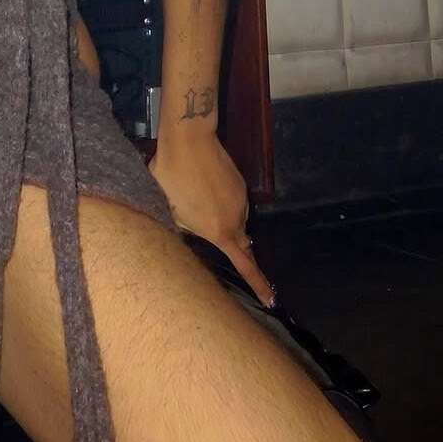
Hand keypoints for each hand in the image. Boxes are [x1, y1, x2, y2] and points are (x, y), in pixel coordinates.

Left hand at [148, 132, 274, 306]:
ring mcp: (240, 200)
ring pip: (235, 219)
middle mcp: (236, 219)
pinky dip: (222, 201)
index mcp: (219, 231)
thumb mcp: (171, 209)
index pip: (244, 263)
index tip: (271, 300)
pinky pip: (233, 201)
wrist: (189, 141)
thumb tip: (195, 232)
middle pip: (240, 241)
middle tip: (224, 246)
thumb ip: (187, 228)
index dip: (258, 283)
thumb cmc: (172, 177)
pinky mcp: (240, 184)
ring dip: (221, 218)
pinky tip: (204, 187)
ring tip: (195, 202)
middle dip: (237, 248)